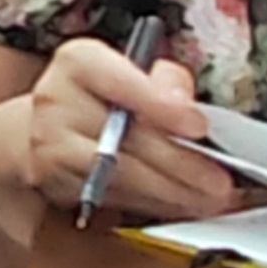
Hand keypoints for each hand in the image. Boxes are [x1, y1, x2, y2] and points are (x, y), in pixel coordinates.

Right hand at [25, 39, 237, 221]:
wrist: (45, 128)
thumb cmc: (98, 97)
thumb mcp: (127, 70)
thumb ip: (163, 82)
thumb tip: (189, 104)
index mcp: (79, 63)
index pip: (118, 80)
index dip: (159, 104)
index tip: (198, 125)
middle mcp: (58, 100)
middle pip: (126, 137)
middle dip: (180, 164)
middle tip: (221, 182)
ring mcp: (53, 144)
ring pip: (123, 175)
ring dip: (175, 192)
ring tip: (211, 199)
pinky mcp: (57, 182)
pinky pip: (117, 197)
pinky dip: (157, 204)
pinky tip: (183, 204)